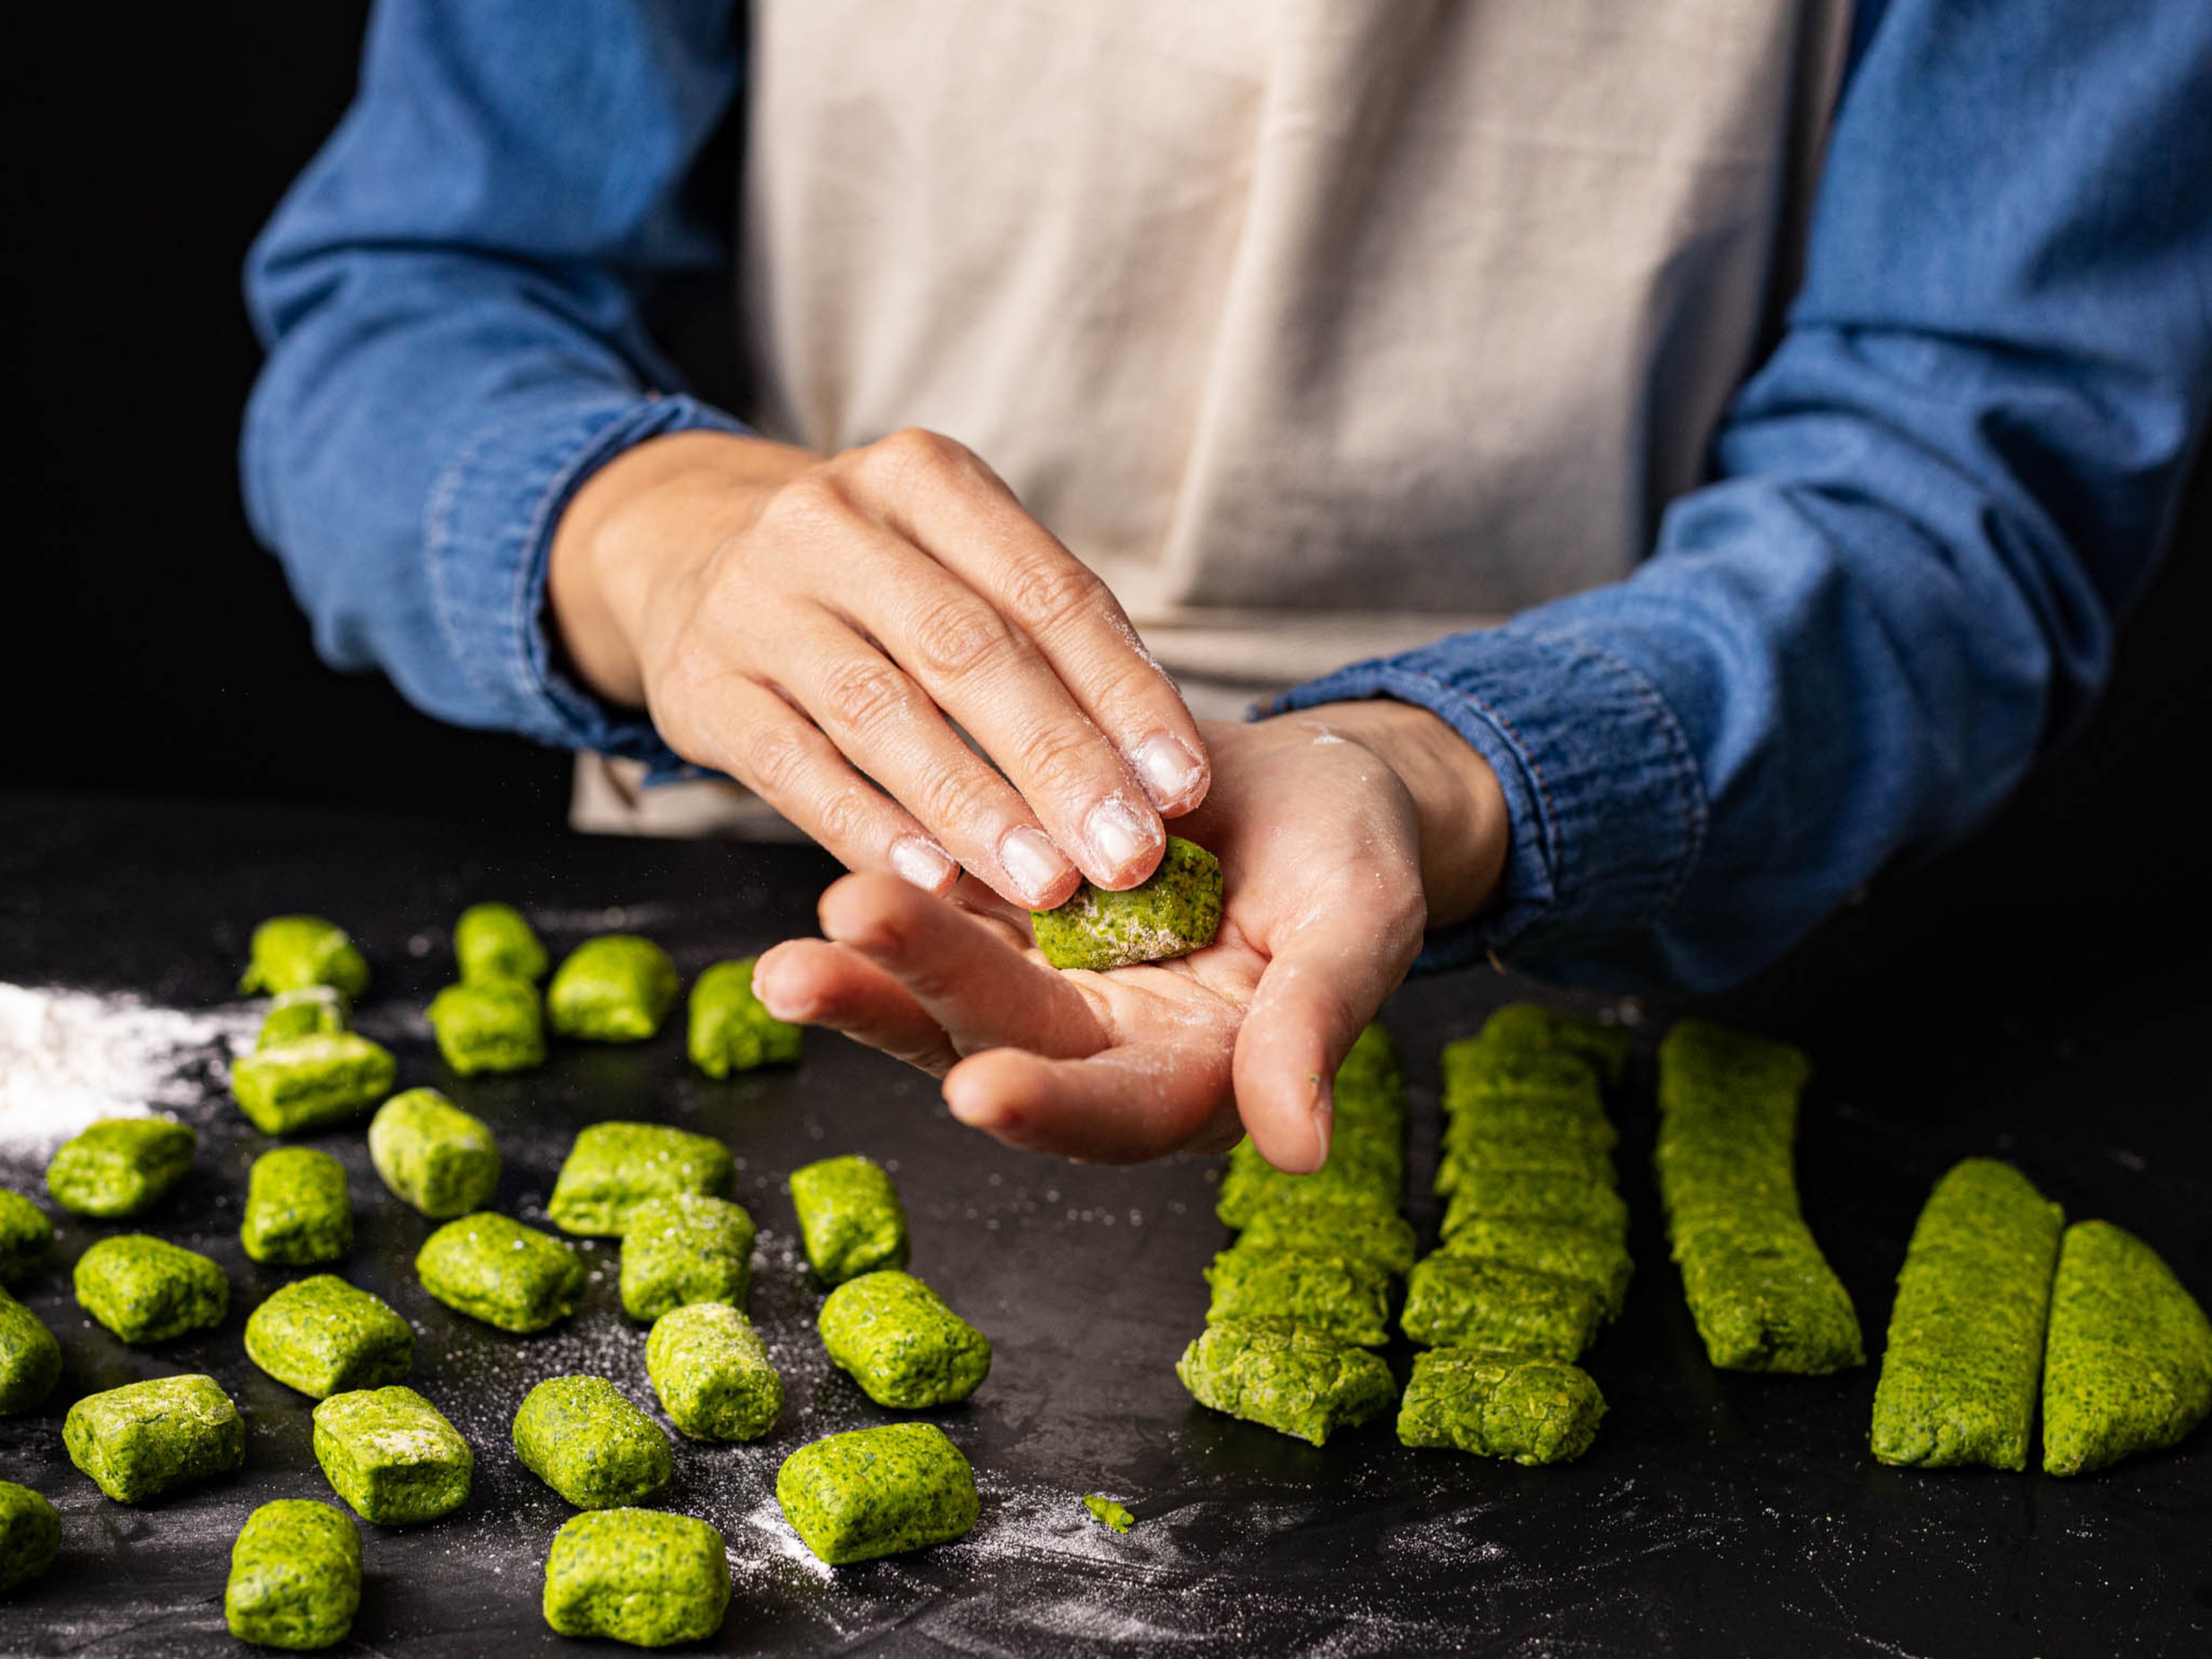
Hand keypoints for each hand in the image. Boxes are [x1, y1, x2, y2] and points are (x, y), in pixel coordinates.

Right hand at [547, 428, 1209, 908]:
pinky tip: (934, 886)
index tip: (1183, 787)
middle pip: (968, 651)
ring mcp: (754, 601)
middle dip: (1061, 762)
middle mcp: (832, 521)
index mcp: (926, 477)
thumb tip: (1161, 777)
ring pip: (881, 714)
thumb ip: (1051, 646)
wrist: (692, 561)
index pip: (1047, 591)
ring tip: (1049, 884)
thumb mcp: (961, 566)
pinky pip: (796, 770)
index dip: (1123, 693)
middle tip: (1128, 855)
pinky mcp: (702, 686)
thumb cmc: (878, 585)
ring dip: (975, 809)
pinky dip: (871, 830)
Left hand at [751, 705, 1508, 1169]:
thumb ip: (1318, 1024)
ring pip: (946, 985)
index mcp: (1193, 1073)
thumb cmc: (1358, 856)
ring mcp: (1047, 976)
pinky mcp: (1010, 908)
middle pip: (997, 1042)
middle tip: (807, 973)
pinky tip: (827, 856)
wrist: (1312, 779)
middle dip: (906, 1009)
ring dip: (867, 970)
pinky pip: (940, 901)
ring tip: (782, 958)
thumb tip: (1301, 1150)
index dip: (1050, 1107)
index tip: (978, 1090)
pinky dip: (888, 882)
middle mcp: (1102, 1045)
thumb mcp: (1361, 923)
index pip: (1114, 1110)